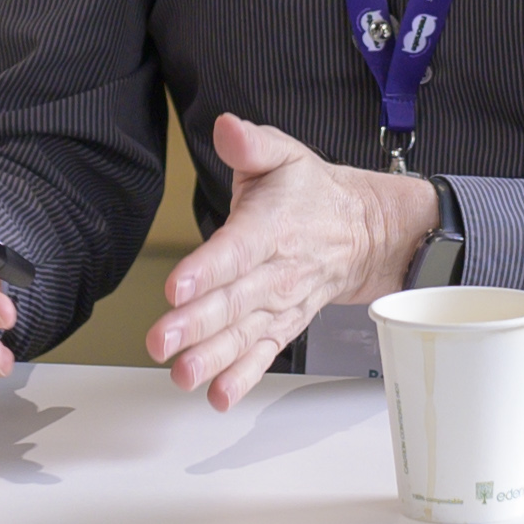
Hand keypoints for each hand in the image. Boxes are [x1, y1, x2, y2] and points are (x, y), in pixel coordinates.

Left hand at [148, 113, 429, 407]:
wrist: (362, 232)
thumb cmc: (311, 194)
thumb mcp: (285, 154)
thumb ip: (251, 143)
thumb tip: (227, 128)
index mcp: (271, 227)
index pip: (237, 249)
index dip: (208, 269)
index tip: (178, 286)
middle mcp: (277, 271)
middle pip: (234, 301)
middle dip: (197, 324)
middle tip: (161, 340)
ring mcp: (281, 304)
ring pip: (245, 334)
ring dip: (213, 358)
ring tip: (182, 375)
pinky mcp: (283, 326)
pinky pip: (264, 355)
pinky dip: (243, 378)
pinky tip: (218, 395)